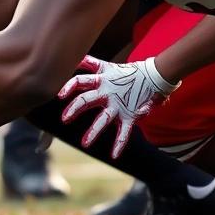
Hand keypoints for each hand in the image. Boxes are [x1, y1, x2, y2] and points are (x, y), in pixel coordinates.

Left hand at [58, 55, 178, 157]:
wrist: (154, 74)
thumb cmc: (125, 72)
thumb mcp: (106, 65)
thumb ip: (89, 63)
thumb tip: (74, 58)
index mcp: (101, 80)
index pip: (81, 81)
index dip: (69, 86)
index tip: (59, 95)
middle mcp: (107, 93)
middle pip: (87, 99)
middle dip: (74, 109)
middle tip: (64, 119)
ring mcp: (118, 105)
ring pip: (103, 119)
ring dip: (93, 131)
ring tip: (84, 144)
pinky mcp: (130, 115)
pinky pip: (124, 131)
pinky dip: (119, 144)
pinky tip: (114, 156)